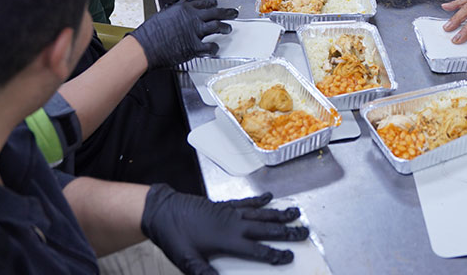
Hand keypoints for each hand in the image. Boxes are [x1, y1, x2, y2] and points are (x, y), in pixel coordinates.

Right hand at [130, 0, 236, 68]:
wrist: (144, 46)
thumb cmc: (149, 33)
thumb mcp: (163, 16)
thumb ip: (174, 15)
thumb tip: (176, 17)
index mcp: (183, 8)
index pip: (203, 3)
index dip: (212, 5)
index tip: (216, 5)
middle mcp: (192, 18)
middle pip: (215, 12)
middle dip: (227, 12)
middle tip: (233, 13)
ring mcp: (195, 32)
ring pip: (217, 26)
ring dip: (225, 27)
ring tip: (228, 28)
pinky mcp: (195, 47)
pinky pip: (211, 47)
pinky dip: (215, 48)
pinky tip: (215, 49)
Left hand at [141, 186, 307, 274]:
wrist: (162, 211)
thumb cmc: (174, 238)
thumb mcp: (188, 262)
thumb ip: (205, 274)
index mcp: (228, 240)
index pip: (257, 250)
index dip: (275, 254)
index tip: (290, 257)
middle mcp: (233, 224)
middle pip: (266, 229)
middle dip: (286, 232)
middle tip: (304, 232)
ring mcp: (230, 212)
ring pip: (260, 213)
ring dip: (279, 214)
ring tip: (296, 213)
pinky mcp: (223, 205)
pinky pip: (246, 202)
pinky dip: (259, 201)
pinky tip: (269, 198)